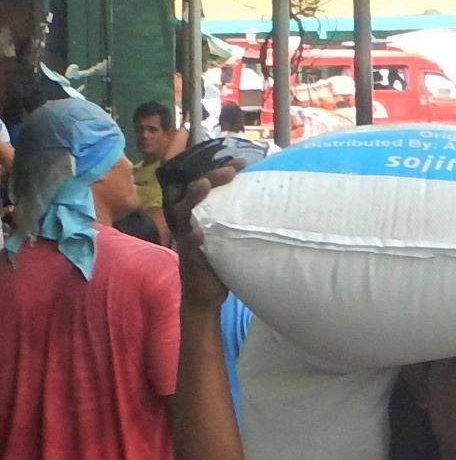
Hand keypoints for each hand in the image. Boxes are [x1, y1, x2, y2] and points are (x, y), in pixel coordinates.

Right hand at [171, 163, 240, 312]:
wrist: (205, 297)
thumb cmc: (219, 263)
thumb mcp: (230, 238)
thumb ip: (239, 222)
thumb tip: (266, 205)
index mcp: (201, 216)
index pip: (209, 187)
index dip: (221, 172)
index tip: (241, 162)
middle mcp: (191, 224)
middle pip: (196, 194)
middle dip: (211, 178)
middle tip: (229, 171)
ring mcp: (187, 240)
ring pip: (185, 213)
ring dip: (195, 198)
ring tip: (205, 186)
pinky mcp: (189, 260)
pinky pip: (188, 248)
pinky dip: (192, 240)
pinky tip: (198, 233)